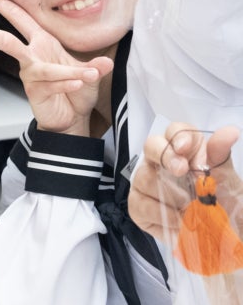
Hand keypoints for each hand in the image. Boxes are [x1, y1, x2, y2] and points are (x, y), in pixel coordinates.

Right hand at [0, 0, 108, 136]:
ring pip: (42, 68)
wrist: (72, 119)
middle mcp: (33, 56)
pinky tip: (80, 85)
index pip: (19, 18)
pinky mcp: (35, 92)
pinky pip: (52, 84)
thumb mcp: (90, 73)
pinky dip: (69, 84)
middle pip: (6, 40)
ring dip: (67, 71)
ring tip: (87, 75)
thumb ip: (96, 66)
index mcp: (42, 43)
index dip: (2, 4)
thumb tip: (105, 63)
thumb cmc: (74, 92)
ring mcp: (31, 75)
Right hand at [130, 124, 242, 243]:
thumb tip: (230, 131)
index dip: (177, 136)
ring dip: (168, 193)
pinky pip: (140, 204)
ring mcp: (146, 184)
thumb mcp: (227, 180)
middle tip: (181, 170)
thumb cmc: (225, 205)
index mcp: (185, 151)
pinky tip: (177, 222)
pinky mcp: (138, 207)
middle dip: (164, 156)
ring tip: (189, 208)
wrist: (225, 237)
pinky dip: (160, 214)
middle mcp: (161, 163)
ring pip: (144, 177)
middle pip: (151, 146)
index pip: (174, 131)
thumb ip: (221, 155)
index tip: (185, 148)